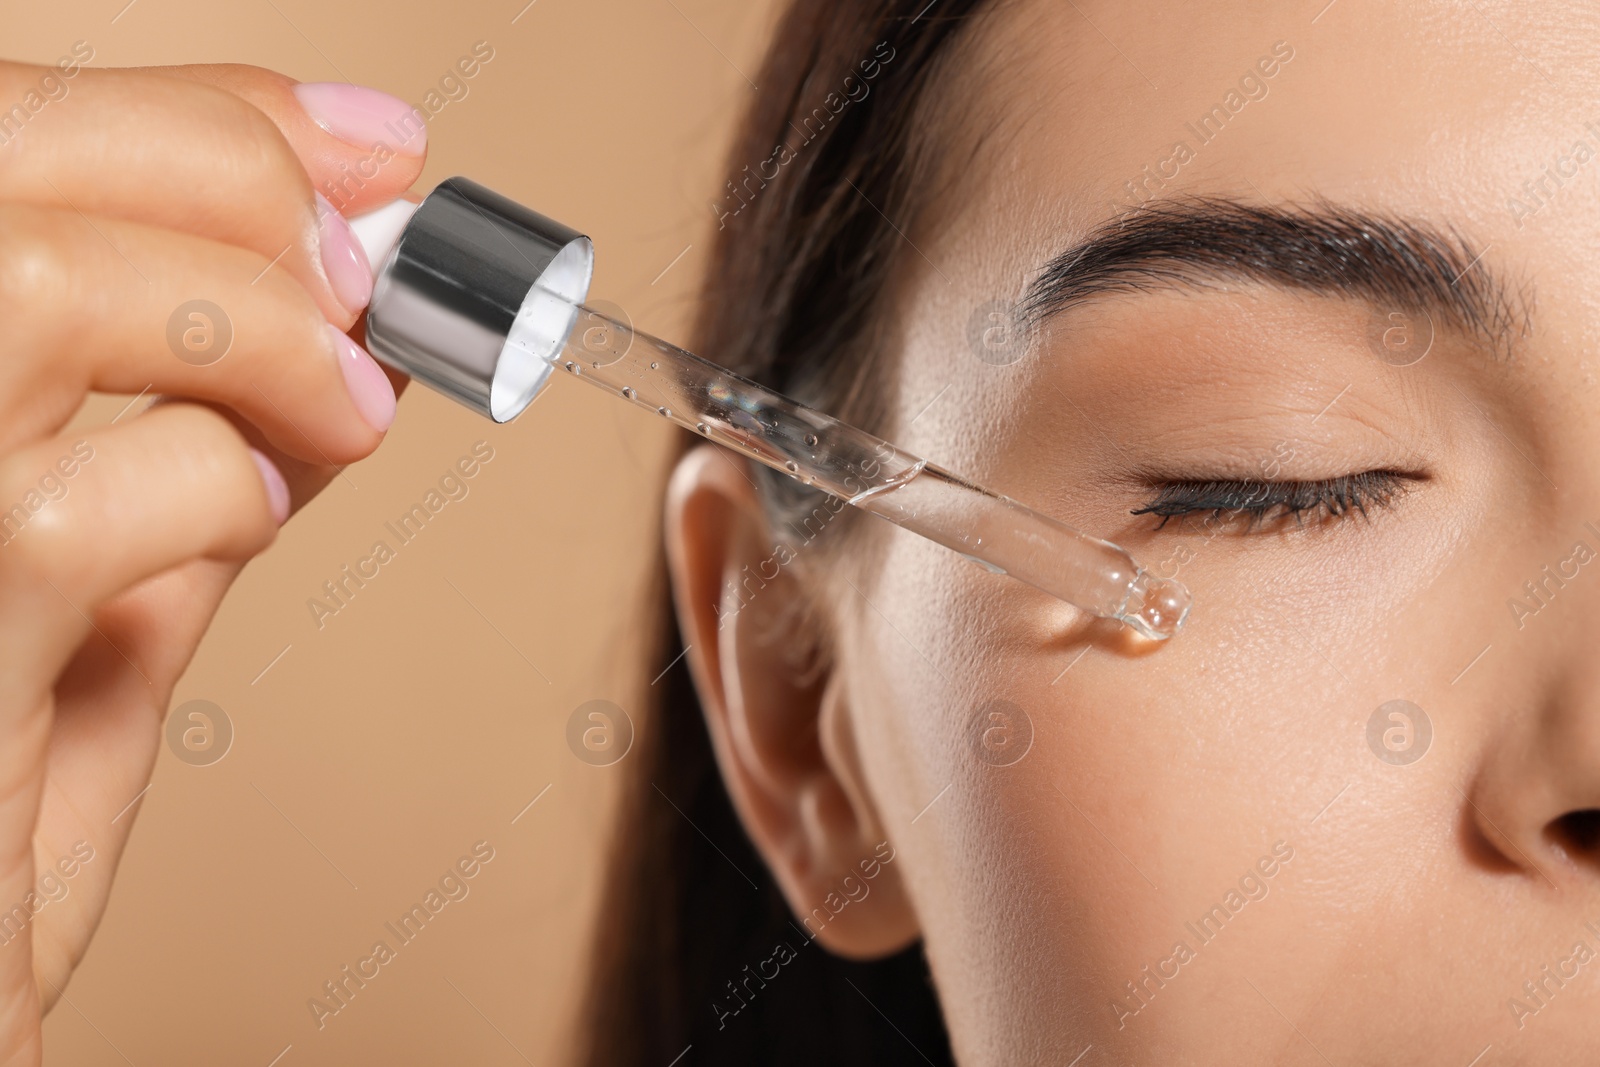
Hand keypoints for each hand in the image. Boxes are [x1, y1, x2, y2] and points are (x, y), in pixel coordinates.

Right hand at [0, 59, 426, 1064]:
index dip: (199, 120)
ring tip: (341, 406)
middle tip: (364, 261)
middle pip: (3, 152)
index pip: (5, 136)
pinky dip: (213, 489)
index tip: (361, 152)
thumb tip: (330, 356)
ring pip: (31, 283)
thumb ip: (181, 472)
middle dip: (228, 171)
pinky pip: (77, 506)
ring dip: (243, 323)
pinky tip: (242, 519)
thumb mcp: (75, 613)